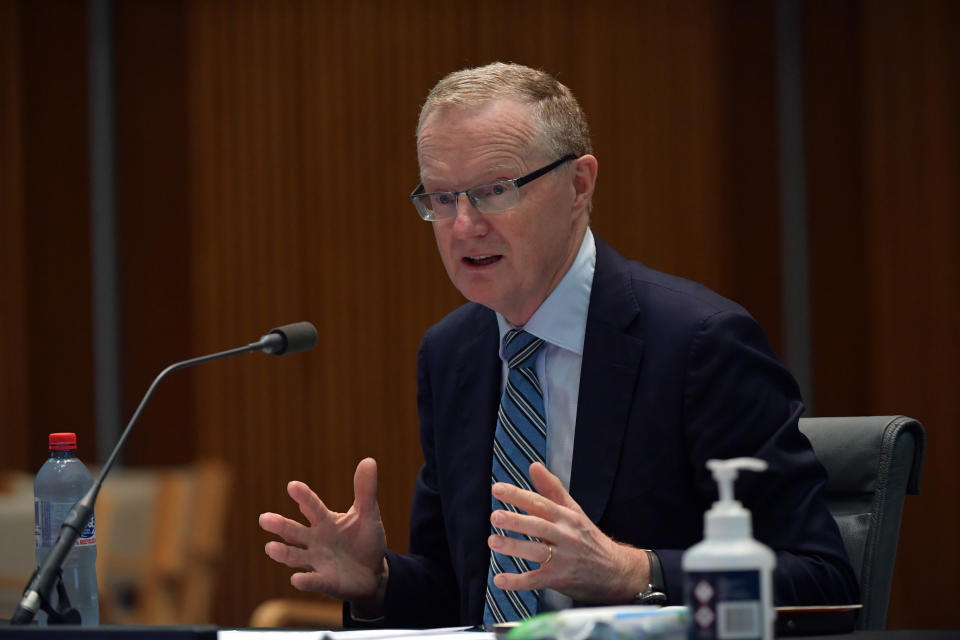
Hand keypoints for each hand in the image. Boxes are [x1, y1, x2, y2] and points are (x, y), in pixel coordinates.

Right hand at [259, 457, 387, 610]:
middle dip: (280, 525)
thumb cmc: (365, 540)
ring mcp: (317, 561)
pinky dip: (305, 580)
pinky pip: (313, 581)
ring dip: (283, 553)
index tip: (293, 486)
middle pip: (294, 532)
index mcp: (325, 521)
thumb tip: (369, 460)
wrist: (373, 573)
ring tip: (270, 547)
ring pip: (295, 556)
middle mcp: (315, 540)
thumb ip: (365, 491)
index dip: (304, 496)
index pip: (312, 506)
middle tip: (264, 519)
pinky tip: (296, 579)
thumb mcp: (368, 515)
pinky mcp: (324, 581)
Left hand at [489, 462, 648, 602]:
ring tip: (493, 541)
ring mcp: (563, 559)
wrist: (616, 571)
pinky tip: (500, 579)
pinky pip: (536, 580)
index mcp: (566, 517)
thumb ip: (552, 489)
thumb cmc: (588, 538)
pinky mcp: (559, 579)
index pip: (540, 503)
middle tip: (496, 516)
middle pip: (539, 526)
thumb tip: (534, 466)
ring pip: (537, 551)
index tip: (497, 489)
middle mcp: (565, 536)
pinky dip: (518, 581)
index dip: (518, 495)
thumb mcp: (574, 511)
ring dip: (514, 547)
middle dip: (517, 521)